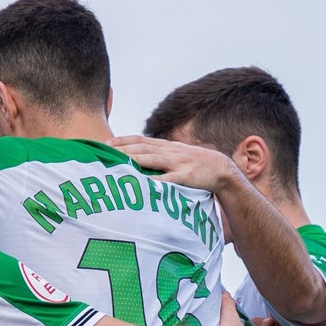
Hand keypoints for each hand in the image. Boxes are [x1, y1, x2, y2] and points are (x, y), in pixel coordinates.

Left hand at [108, 135, 240, 193]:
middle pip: (143, 148)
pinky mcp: (186, 176)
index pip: (140, 140)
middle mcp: (170, 152)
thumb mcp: (175, 155)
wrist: (221, 169)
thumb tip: (137, 158)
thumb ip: (158, 155)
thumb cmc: (194, 165)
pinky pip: (169, 179)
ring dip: (135, 160)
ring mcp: (178, 163)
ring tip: (118, 163)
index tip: (105, 143)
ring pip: (153, 160)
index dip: (123, 140)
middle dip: (123, 150)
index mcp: (166, 146)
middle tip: (104, 153)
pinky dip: (157, 181)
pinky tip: (145, 184)